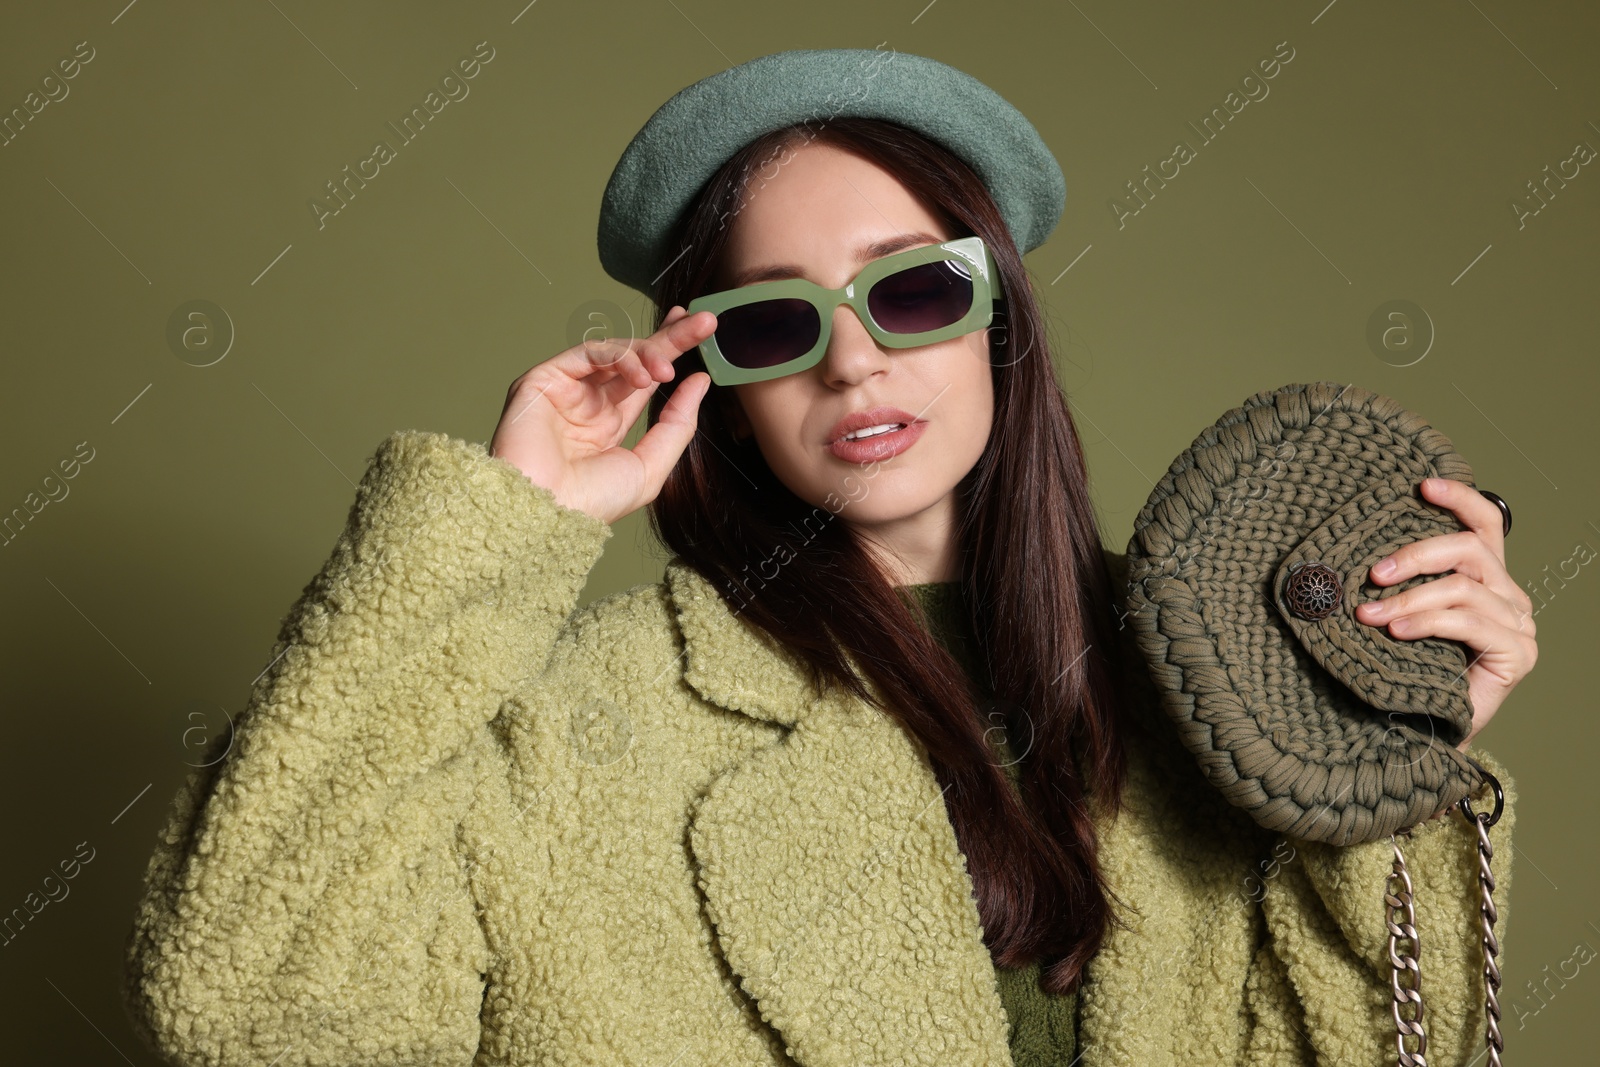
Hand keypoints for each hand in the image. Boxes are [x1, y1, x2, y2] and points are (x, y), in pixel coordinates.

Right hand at [489, 305, 716, 525]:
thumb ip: (678, 423)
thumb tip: (700, 381)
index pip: (643, 378)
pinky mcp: (544, 379)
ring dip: (647, 352)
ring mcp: (565, 389)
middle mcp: (587, 403)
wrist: (547, 511)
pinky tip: (643, 375)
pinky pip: (587, 353)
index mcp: (608, 424)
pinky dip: (619, 357)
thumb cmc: (593, 502)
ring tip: (667, 370)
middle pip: (633, 358)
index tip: (701, 331)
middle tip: (703, 322)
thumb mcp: (651, 465)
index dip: (669, 352)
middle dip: (669, 337)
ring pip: (613, 351)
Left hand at [1355, 477, 1536, 751]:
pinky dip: (1427, 622)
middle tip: (1371, 575)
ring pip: (1463, 588)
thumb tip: (1353, 550)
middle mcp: (1508, 596)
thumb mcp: (1397, 613)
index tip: (1419, 486)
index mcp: (1484, 577)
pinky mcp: (1518, 655)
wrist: (1422, 731)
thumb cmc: (1405, 668)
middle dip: (1415, 555)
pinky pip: (1469, 623)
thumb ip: (1395, 582)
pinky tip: (1396, 632)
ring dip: (1409, 598)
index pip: (1484, 523)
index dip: (1458, 498)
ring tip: (1369, 616)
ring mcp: (1518, 625)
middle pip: (1470, 550)